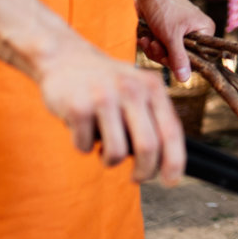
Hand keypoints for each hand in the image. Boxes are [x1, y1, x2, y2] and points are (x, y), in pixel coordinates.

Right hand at [38, 36, 185, 184]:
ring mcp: (104, 97)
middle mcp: (132, 90)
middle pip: (148, 147)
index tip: (171, 182)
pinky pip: (85, 147)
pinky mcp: (78, 106)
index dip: (174, 161)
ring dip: (109, 160)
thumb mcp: (137, 90)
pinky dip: (84, 145)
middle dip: (144, 171)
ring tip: (103, 145)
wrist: (63, 56)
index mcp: (152, 88)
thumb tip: (168, 164)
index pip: (171, 131)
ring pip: (115, 153)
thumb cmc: (106, 83)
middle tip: (136, 177)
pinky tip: (82, 128)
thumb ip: (154, 119)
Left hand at [136, 0, 215, 83]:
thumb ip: (179, 58)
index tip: (168, 56)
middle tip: (155, 45)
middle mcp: (194, 33)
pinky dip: (150, 44)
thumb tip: (185, 79)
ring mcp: (179, 33)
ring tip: (148, 39)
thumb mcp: (171, 36)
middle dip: (164, 54)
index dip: (182, 62)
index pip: (199, 58)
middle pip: (181, 58)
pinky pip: (160, 48)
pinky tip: (145, 37)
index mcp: (204, 31)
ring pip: (168, 55)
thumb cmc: (163, 6)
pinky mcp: (165, 32)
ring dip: (154, 49)